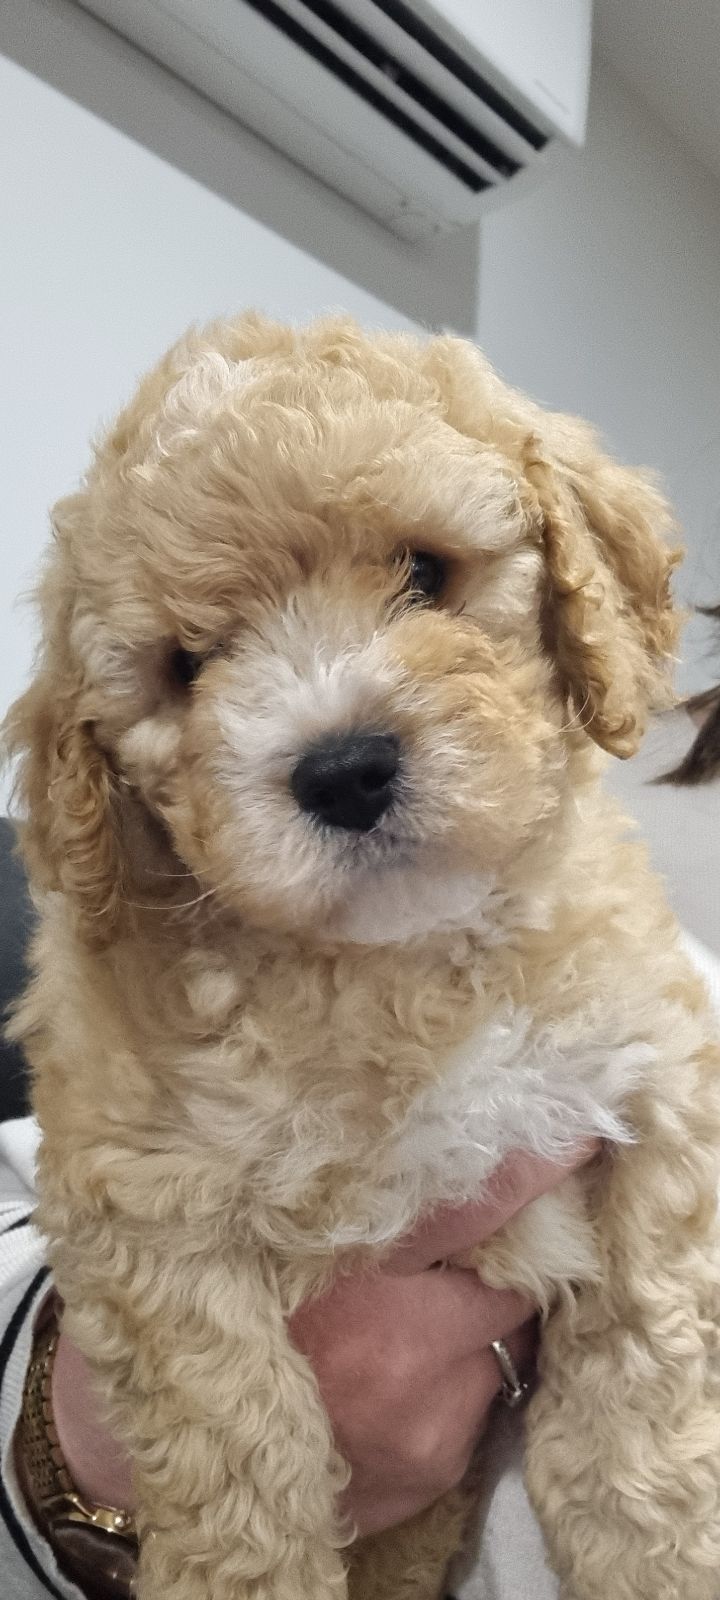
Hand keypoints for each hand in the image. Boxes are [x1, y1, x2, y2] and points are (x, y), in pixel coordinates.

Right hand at [48, 1144, 597, 1534]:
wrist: (153, 1458)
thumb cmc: (199, 1320)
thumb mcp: (253, 1239)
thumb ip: (336, 1204)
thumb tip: (424, 1152)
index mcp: (348, 1279)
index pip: (468, 1212)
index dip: (526, 1174)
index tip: (574, 1135)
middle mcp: (398, 1352)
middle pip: (501, 1286)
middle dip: (485, 1265)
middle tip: (436, 1256)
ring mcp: (423, 1420)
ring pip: (494, 1346)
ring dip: (466, 1327)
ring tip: (399, 1326)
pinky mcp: (432, 1470)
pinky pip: (476, 1402)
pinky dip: (451, 1381)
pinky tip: (391, 1380)